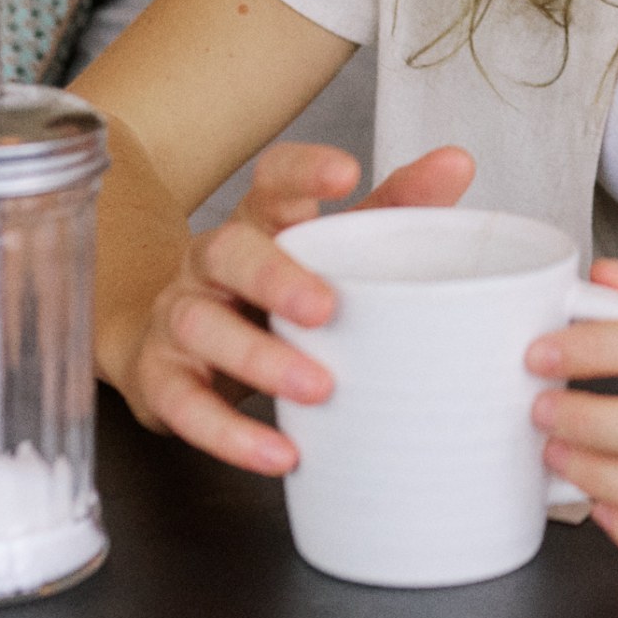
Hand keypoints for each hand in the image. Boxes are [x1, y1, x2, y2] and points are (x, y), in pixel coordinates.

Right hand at [121, 142, 474, 474]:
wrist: (172, 344)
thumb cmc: (276, 293)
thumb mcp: (334, 246)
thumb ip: (394, 206)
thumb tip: (457, 162)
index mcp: (260, 222)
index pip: (273, 181)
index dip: (304, 173)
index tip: (347, 173)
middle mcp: (211, 262)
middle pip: (228, 251)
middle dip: (274, 277)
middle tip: (325, 309)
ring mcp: (180, 318)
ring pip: (202, 327)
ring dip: (258, 360)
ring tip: (318, 389)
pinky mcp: (160, 379)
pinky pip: (184, 405)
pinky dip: (229, 434)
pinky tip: (280, 454)